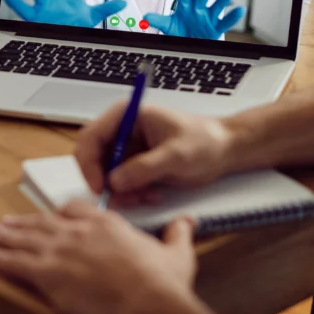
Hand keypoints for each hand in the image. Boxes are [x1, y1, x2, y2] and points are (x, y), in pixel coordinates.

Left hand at [0, 203, 197, 313]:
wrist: (149, 308)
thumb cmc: (165, 285)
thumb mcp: (178, 254)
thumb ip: (179, 233)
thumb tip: (188, 221)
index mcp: (106, 223)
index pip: (75, 209)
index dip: (62, 214)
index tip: (55, 218)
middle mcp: (79, 231)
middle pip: (44, 221)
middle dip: (25, 223)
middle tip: (8, 223)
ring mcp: (61, 250)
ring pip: (25, 239)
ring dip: (7, 237)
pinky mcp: (48, 274)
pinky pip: (16, 263)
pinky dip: (0, 259)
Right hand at [75, 103, 232, 205]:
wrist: (223, 151)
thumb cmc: (204, 142)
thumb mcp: (177, 155)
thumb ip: (145, 167)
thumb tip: (114, 181)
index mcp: (126, 115)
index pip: (90, 137)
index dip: (89, 163)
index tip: (100, 186)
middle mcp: (120, 131)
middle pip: (92, 158)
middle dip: (105, 182)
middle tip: (125, 198)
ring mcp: (125, 150)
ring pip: (104, 176)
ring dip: (121, 192)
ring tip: (147, 196)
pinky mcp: (132, 167)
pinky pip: (119, 186)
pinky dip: (130, 195)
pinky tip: (152, 195)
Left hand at [144, 0, 243, 39]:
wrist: (189, 47)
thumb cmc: (180, 33)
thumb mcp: (168, 26)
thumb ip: (159, 20)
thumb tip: (145, 16)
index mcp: (186, 6)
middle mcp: (199, 9)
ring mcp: (208, 18)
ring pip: (218, 4)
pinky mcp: (216, 29)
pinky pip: (225, 23)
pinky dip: (232, 17)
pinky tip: (240, 9)